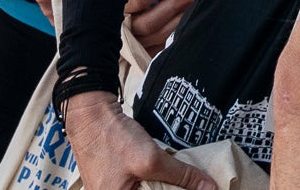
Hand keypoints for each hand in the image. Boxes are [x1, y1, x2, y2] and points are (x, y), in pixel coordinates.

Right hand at [61, 91, 215, 189]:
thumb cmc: (113, 139)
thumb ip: (180, 176)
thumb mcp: (151, 159)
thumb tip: (208, 187)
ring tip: (180, 177)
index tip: (198, 188)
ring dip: (165, 183)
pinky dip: (154, 178)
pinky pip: (140, 184)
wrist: (91, 116)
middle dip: (172, 187)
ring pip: (148, 189)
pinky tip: (164, 171)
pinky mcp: (113, 180)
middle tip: (193, 182)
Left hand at [125, 0, 220, 51]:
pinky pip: (171, 40)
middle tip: (121, 21)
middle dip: (129, 26)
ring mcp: (190, 10)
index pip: (137, 1)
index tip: (114, 6)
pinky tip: (146, 38)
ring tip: (132, 29)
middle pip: (147, 25)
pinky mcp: (194, 19)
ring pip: (158, 37)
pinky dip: (156, 44)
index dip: (121, 7)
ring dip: (141, 38)